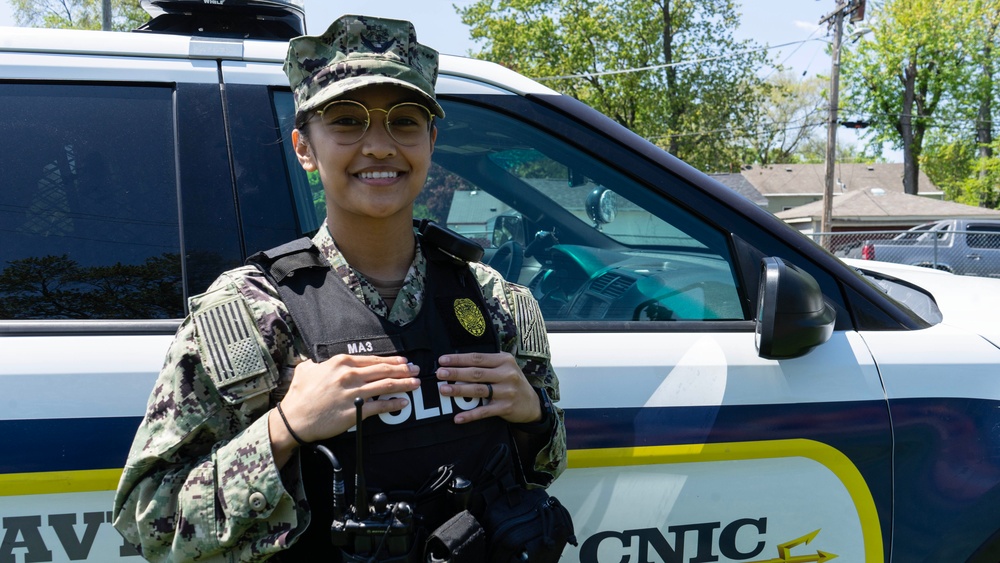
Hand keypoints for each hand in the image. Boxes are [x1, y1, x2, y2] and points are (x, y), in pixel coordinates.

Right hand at [274, 355, 420, 445]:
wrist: (293, 420)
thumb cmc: (299, 396)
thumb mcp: (306, 370)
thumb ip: (318, 363)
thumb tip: (320, 362)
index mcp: (340, 362)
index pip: (373, 359)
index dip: (391, 360)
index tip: (403, 361)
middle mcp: (349, 375)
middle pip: (384, 370)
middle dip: (404, 370)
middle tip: (417, 370)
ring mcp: (353, 393)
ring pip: (385, 385)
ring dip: (404, 383)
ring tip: (416, 383)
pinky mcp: (355, 412)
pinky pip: (380, 406)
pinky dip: (394, 403)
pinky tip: (403, 402)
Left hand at [436, 352, 541, 424]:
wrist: (532, 403)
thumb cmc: (513, 382)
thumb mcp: (506, 367)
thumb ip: (487, 363)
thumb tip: (458, 362)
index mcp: (504, 360)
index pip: (477, 358)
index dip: (459, 359)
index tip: (442, 360)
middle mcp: (507, 374)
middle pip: (476, 373)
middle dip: (456, 373)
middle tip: (439, 373)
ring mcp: (507, 391)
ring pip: (478, 390)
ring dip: (459, 390)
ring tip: (443, 390)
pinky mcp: (506, 407)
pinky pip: (484, 411)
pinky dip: (470, 415)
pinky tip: (457, 418)